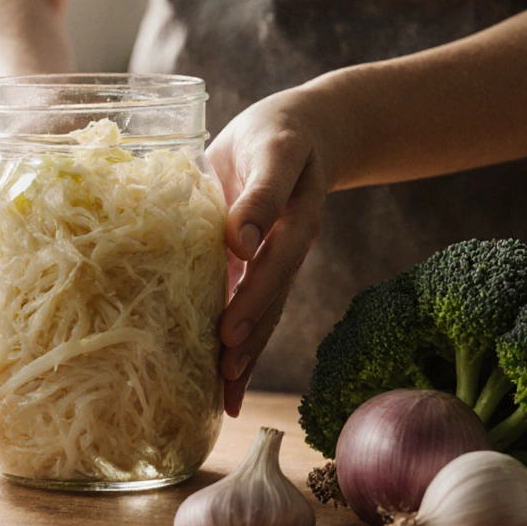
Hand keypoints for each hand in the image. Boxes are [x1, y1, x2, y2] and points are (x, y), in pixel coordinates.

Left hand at [207, 90, 330, 416]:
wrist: (303, 134)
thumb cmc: (280, 135)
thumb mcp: (275, 148)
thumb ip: (261, 191)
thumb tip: (238, 239)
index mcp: (295, 214)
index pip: (278, 255)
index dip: (256, 290)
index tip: (230, 326)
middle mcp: (288, 246)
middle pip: (274, 295)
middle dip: (251, 333)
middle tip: (225, 368)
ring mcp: (275, 262)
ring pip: (265, 312)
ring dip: (247, 351)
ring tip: (225, 391)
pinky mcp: (256, 270)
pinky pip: (251, 311)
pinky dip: (239, 348)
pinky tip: (223, 387)